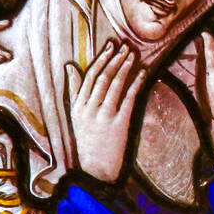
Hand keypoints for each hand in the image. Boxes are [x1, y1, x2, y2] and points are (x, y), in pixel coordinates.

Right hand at [65, 42, 147, 181]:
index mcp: (77, 106)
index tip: (110, 46)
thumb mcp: (76, 115)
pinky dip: (136, 83)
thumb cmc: (88, 139)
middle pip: (102, 78)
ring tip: (133, 54)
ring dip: (125, 67)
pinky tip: (143, 73)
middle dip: (114, 59)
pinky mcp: (119, 123)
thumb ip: (74, 90)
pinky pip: (128, 98)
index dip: (101, 59)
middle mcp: (89, 109)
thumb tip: (69, 66)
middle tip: (124, 46)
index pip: (88, 76)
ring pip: (114, 85)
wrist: (96, 167)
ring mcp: (103, 116)